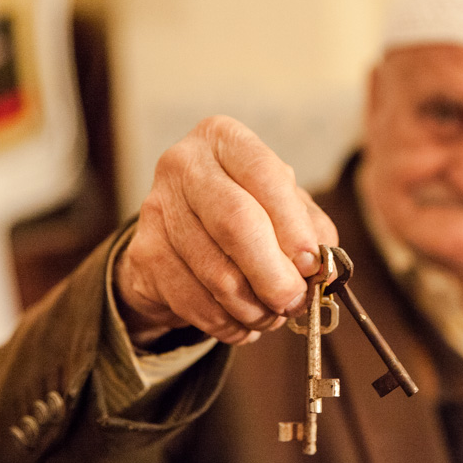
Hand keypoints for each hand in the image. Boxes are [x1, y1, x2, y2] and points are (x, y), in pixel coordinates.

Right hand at [115, 116, 337, 345]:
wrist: (180, 236)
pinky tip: (241, 322)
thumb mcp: (285, 208)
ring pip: (215, 273)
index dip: (293, 226)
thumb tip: (320, 268)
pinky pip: (193, 301)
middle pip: (235, 223)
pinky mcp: (143, 253)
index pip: (264, 174)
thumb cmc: (246, 215)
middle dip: (273, 275)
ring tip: (271, 315)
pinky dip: (226, 323)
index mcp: (225, 140)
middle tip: (294, 302)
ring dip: (253, 308)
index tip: (312, 265)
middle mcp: (184, 165)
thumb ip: (311, 231)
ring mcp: (156, 208)